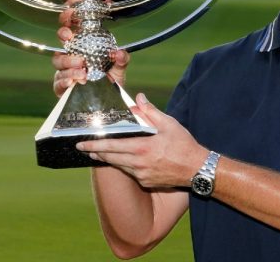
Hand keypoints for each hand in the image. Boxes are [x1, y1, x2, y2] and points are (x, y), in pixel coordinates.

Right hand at [51, 0, 130, 96]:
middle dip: (63, 32)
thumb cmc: (110, 78)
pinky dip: (67, 78)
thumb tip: (119, 52)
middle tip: (70, 35)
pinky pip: (58, 80)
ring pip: (58, 60)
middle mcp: (71, 53)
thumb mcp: (120, 66)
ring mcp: (64, 69)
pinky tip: (77, 79)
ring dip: (69, 61)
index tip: (77, 1)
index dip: (72, 10)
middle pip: (61, 36)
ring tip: (82, 66)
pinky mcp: (62, 86)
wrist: (108, 100)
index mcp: (83, 43)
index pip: (73, 22)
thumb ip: (122, 58)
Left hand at [76, 93, 207, 188]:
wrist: (197, 169)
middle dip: (96, 153)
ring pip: (118, 166)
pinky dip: (123, 165)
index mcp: (142, 147)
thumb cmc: (184, 145)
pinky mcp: (146, 181)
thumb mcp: (169, 124)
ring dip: (107, 159)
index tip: (82, 144)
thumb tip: (138, 98)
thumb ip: (151, 112)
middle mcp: (138, 163)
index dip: (95, 145)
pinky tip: (122, 161)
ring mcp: (141, 174)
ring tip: (98, 154)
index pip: (111, 146)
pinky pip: (130, 172)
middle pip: (110, 158)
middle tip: (85, 148)